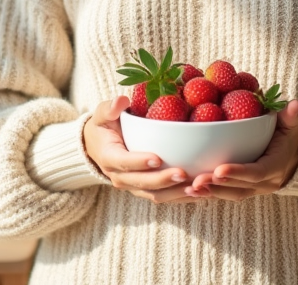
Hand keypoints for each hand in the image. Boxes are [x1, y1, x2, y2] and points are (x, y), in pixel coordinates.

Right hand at [82, 96, 201, 203]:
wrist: (98, 148)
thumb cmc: (104, 128)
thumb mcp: (102, 115)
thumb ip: (109, 108)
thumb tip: (121, 100)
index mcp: (109, 157)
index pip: (124, 162)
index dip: (140, 162)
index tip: (157, 158)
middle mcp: (120, 177)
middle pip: (142, 182)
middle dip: (163, 180)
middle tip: (183, 174)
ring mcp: (133, 186)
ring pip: (154, 194)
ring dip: (175, 193)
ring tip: (196, 188)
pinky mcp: (145, 190)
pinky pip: (163, 197)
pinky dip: (180, 197)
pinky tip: (199, 193)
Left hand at [186, 100, 297, 201]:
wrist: (294, 161)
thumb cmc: (288, 139)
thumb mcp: (291, 127)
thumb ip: (292, 117)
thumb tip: (296, 104)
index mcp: (274, 167)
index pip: (256, 173)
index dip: (238, 172)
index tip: (219, 170)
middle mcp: (264, 184)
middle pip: (239, 188)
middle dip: (217, 185)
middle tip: (196, 180)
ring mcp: (253, 189)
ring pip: (230, 194)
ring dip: (210, 192)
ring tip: (189, 188)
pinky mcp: (243, 190)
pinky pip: (225, 194)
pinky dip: (209, 193)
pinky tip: (189, 191)